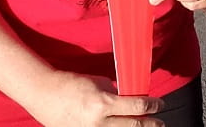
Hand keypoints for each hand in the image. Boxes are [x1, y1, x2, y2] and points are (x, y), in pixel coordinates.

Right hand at [31, 71, 164, 126]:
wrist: (45, 95)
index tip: (160, 105)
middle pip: (133, 126)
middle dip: (150, 124)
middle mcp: (98, 122)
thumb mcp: (99, 83)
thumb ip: (116, 93)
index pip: (137, 107)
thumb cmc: (73, 83)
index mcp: (103, 103)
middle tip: (160, 123)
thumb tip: (130, 99)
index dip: (152, 106)